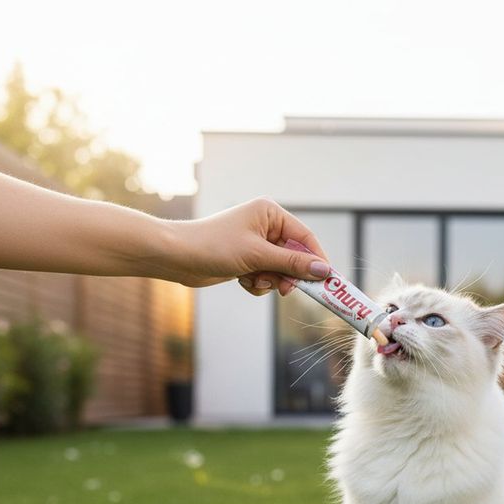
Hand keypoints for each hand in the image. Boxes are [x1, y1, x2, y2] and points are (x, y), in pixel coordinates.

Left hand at [167, 198, 329, 295]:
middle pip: (294, 256)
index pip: (305, 237)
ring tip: (254, 281)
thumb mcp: (258, 256)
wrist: (177, 257)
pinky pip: (267, 275)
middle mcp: (266, 225)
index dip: (317, 259)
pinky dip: (259, 283)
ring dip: (271, 280)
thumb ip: (293, 264)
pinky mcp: (247, 259)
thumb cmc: (214, 246)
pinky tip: (243, 281)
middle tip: (285, 290)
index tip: (327, 281)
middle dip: (288, 274)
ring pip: (281, 269)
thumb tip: (323, 271)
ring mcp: (256, 243)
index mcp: (270, 213)